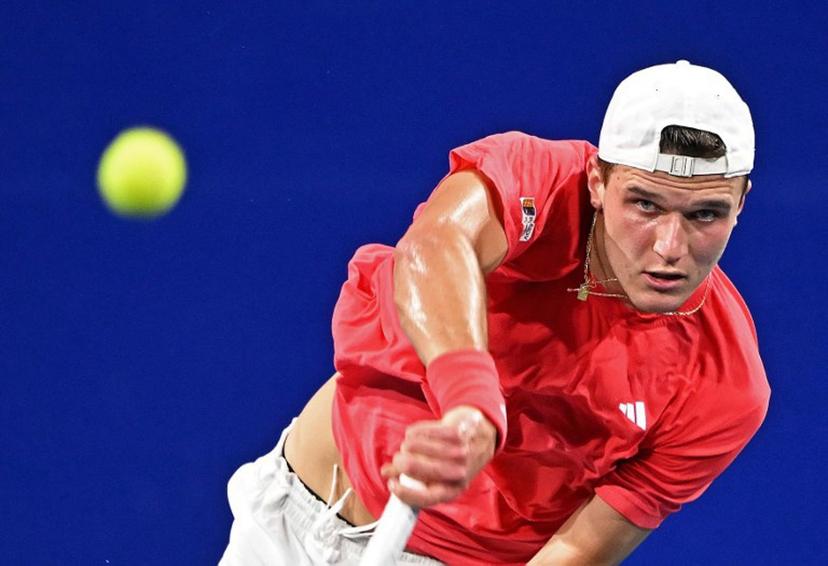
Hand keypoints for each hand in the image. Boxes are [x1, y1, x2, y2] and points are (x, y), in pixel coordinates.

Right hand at [380, 405, 495, 507]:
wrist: (478, 437)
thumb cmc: (451, 460)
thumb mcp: (438, 476)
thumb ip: (413, 477)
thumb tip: (387, 473)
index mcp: (452, 490)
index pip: (428, 498)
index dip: (407, 493)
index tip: (392, 484)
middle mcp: (459, 474)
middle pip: (425, 470)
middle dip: (404, 464)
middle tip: (396, 460)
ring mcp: (460, 453)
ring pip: (424, 448)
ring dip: (409, 446)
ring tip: (407, 445)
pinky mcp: (458, 433)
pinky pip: (427, 431)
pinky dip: (416, 432)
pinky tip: (413, 434)